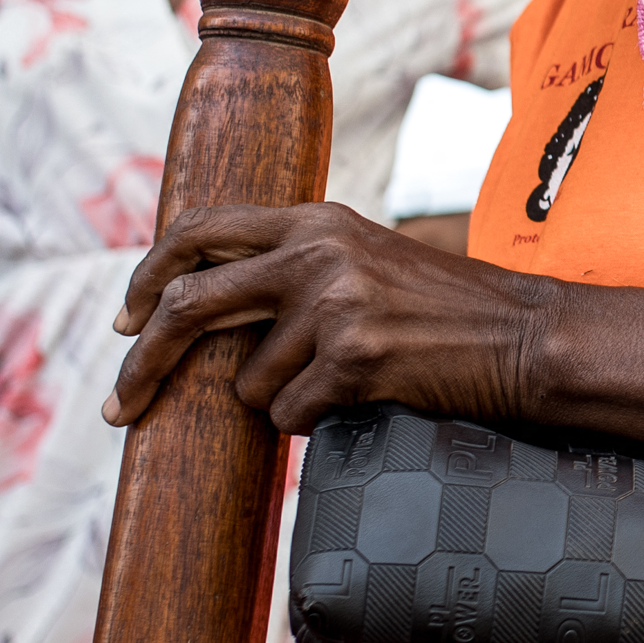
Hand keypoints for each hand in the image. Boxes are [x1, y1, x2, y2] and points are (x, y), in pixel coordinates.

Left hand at [105, 202, 551, 432]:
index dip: (149, 276)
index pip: (201, 231)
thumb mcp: (364, 260)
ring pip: (249, 383)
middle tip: (118, 409)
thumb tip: (203, 309)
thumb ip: (294, 266)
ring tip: (348, 382)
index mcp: (314, 220)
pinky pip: (291, 416)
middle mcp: (317, 253)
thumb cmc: (444, 311)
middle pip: (190, 305)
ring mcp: (335, 305)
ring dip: (283, 400)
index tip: (126, 320)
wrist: (525, 338)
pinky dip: (317, 422)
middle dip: (141, 363)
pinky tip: (367, 398)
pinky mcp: (354, 359)